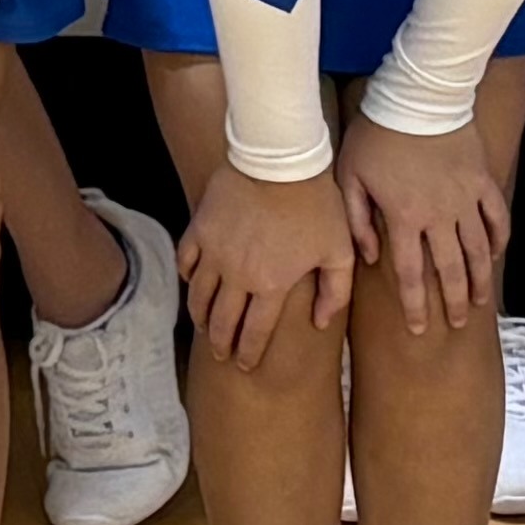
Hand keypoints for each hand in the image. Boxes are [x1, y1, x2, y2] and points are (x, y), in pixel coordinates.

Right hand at [178, 162, 354, 371]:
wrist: (280, 159)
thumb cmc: (315, 203)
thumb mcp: (339, 250)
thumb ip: (334, 291)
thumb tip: (320, 323)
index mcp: (271, 285)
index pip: (254, 332)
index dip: (248, 353)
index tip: (244, 365)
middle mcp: (237, 276)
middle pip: (221, 322)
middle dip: (220, 344)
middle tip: (220, 354)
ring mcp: (214, 252)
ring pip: (198, 296)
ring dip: (200, 316)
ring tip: (203, 326)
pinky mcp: (200, 229)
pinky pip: (185, 261)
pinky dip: (187, 277)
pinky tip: (192, 282)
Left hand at [339, 113, 509, 340]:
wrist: (416, 96)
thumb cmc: (376, 135)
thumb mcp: (350, 177)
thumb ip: (356, 222)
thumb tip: (371, 258)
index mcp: (404, 218)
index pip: (412, 274)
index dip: (416, 305)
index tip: (418, 329)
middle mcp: (440, 215)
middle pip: (451, 269)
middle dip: (454, 301)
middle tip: (457, 324)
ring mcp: (466, 198)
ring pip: (479, 249)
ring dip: (481, 279)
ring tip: (482, 301)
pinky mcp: (482, 179)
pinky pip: (497, 216)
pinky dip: (500, 238)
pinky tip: (497, 255)